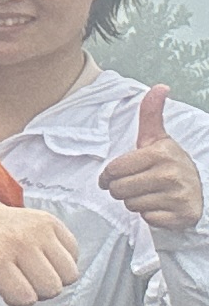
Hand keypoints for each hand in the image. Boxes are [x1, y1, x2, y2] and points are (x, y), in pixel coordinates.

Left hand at [0, 196, 80, 305]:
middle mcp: (19, 241)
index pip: (25, 299)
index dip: (17, 299)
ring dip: (54, 275)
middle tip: (20, 277)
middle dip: (37, 289)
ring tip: (32, 266)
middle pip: (50, 289)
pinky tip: (42, 253)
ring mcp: (39, 230)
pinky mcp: (53, 222)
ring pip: (69, 274)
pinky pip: (74, 254)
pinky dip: (63, 258)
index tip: (5, 287)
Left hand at [103, 87, 200, 233]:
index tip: (121, 174)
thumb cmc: (166, 163)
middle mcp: (171, 173)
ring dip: (135, 202)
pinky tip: (160, 206)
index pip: (113, 170)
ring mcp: (178, 195)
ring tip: (150, 193)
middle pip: (119, 190)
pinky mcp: (181, 215)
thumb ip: (151, 114)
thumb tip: (160, 86)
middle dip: (122, 189)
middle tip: (138, 185)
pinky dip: (150, 215)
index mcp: (160, 153)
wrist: (195, 192)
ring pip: (131, 205)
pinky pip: (147, 219)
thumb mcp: (156, 139)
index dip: (110, 175)